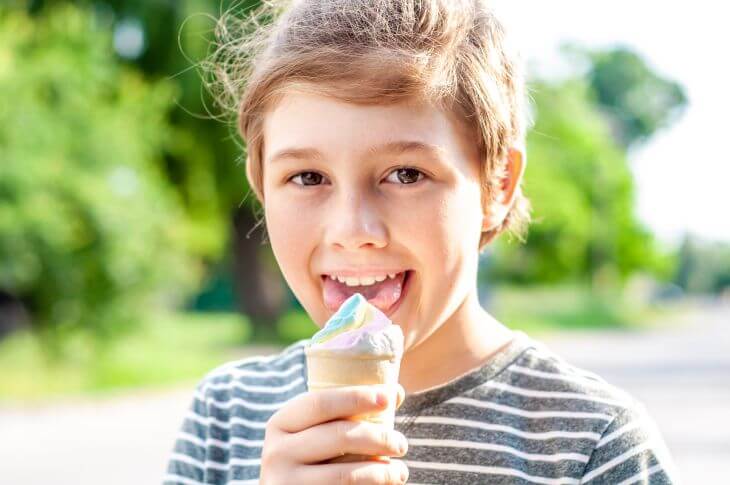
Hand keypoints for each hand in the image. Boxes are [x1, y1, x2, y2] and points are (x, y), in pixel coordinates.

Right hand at [259, 384, 407, 483]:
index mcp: (280, 423)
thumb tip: (396, 391)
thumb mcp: (319, 431)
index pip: (321, 403)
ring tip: (401, 471)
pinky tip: (387, 483)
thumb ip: (350, 412)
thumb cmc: (313, 458)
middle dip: (378, 437)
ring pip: (345, 474)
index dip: (355, 397)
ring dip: (381, 471)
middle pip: (338, 436)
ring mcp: (285, 483)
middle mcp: (276, 453)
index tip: (388, 397)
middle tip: (401, 444)